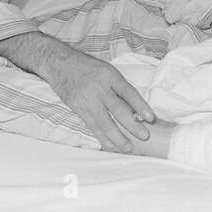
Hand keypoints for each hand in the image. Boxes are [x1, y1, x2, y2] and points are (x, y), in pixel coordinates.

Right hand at [0, 31, 157, 152]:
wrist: (60, 64)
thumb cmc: (88, 67)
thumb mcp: (107, 70)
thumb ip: (119, 88)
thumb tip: (136, 109)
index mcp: (109, 76)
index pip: (128, 92)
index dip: (140, 106)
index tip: (151, 118)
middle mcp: (99, 88)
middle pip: (118, 110)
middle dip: (132, 125)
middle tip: (144, 136)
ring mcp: (87, 99)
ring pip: (104, 122)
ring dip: (117, 137)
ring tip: (128, 147)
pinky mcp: (77, 108)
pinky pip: (92, 126)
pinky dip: (102, 137)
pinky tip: (110, 145)